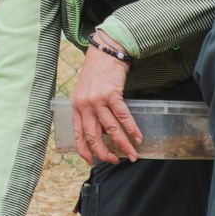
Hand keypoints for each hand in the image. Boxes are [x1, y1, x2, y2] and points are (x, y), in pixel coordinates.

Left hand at [71, 44, 141, 163]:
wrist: (104, 54)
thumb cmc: (96, 75)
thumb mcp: (85, 95)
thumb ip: (90, 113)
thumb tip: (102, 133)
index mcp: (76, 107)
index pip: (78, 135)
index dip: (84, 151)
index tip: (92, 162)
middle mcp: (84, 106)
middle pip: (94, 137)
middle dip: (105, 153)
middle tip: (115, 161)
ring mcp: (97, 101)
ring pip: (111, 130)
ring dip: (123, 145)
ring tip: (132, 155)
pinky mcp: (112, 95)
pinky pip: (123, 117)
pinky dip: (132, 129)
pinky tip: (138, 138)